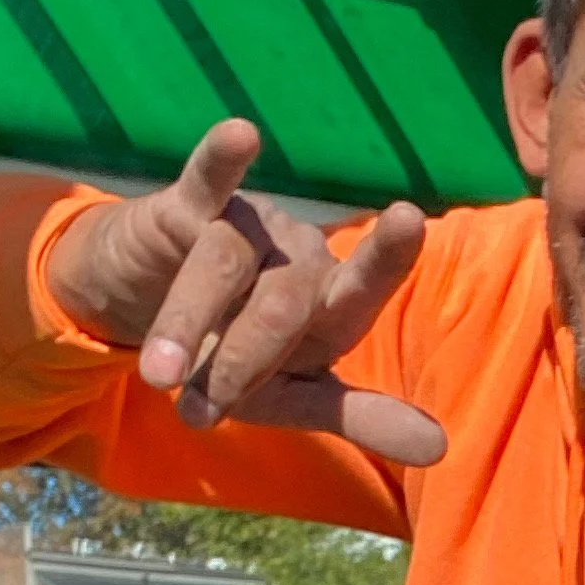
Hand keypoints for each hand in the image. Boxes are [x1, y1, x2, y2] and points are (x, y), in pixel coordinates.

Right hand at [44, 119, 447, 467]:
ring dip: (187, 325)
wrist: (143, 317)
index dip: (388, 256)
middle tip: (202, 412)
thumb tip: (440, 448)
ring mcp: (248, 226)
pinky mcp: (187, 207)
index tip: (408, 219)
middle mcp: (299, 257)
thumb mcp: (293, 399)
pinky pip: (207, 180)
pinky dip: (223, 158)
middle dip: (238, 363)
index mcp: (331, 307)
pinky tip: (243, 135)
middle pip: (282, 302)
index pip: (365, 288)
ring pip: (224, 265)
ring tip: (160, 378)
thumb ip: (360, 417)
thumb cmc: (235, 360)